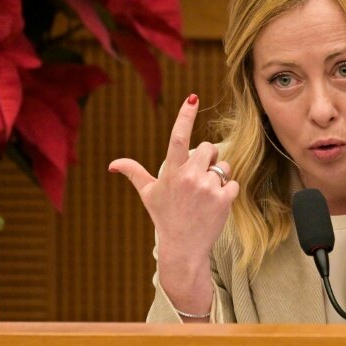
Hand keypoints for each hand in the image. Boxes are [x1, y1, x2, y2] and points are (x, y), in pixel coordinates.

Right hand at [108, 94, 239, 262]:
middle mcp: (189, 177)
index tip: (193, 97)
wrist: (183, 248)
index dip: (185, 116)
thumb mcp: (149, 194)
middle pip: (209, 147)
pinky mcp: (224, 199)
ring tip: (205, 195)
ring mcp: (208, 188)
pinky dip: (228, 191)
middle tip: (198, 177)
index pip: (179, 138)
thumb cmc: (165, 217)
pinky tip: (215, 204)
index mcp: (171, 172)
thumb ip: (134, 173)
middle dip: (207, 157)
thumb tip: (112, 164)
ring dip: (218, 176)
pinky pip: (233, 182)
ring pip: (223, 165)